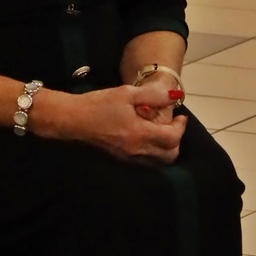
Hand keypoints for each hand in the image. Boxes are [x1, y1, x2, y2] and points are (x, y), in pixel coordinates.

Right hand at [41, 84, 185, 161]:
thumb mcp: (126, 93)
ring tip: (160, 130)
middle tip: (172, 124)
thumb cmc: (99, 104)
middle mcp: (138, 151)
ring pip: (160, 162)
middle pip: (170, 155)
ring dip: (166, 148)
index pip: (172, 138)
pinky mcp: (123, 160)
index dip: (181, 127)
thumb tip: (174, 95)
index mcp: (140, 134)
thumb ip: (153, 95)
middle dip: (176, 140)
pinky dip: (154, 152)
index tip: (180, 116)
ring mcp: (130, 158)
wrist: (74, 120)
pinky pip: (147, 162)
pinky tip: (146, 136)